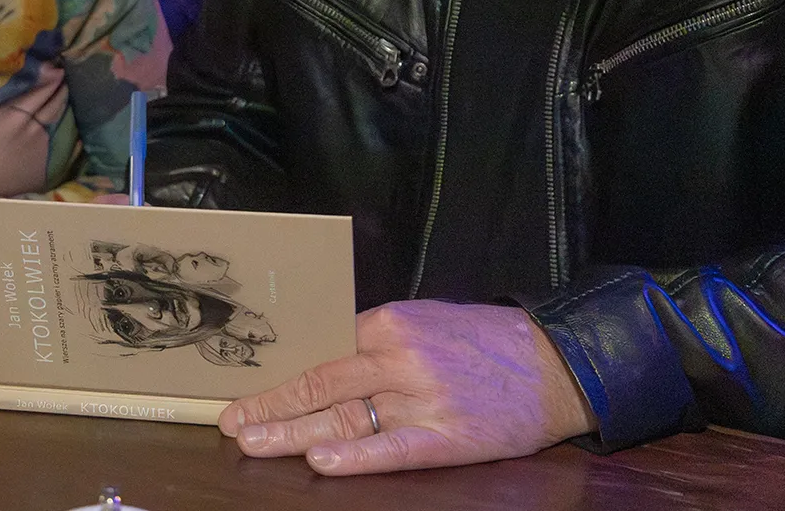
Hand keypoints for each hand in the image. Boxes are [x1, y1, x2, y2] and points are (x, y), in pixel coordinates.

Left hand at [219, 299, 596, 475]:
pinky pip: (393, 449)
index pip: (320, 349)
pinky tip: (322, 462)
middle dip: (271, 404)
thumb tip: (320, 360)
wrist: (554, 363)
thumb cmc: (481, 341)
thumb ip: (372, 340)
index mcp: (388, 323)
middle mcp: (399, 358)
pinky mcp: (448, 436)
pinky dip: (356, 457)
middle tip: (230, 421)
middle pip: (321, 382)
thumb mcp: (422, 322)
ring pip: (345, 417)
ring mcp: (422, 399)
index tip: (243, 385)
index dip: (279, 371)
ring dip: (293, 432)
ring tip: (253, 442)